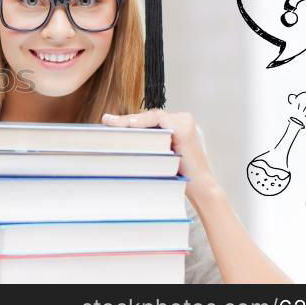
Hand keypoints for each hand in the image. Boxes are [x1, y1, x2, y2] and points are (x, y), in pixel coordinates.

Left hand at [101, 110, 222, 204]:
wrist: (199, 187)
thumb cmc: (178, 174)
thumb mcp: (159, 155)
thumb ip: (147, 144)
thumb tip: (120, 140)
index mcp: (175, 125)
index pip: (147, 120)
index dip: (128, 121)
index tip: (108, 122)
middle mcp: (181, 121)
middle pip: (148, 117)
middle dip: (125, 120)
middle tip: (106, 121)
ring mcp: (184, 122)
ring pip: (152, 117)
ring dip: (131, 120)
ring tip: (113, 123)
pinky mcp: (184, 128)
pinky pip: (160, 120)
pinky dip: (144, 121)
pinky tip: (131, 125)